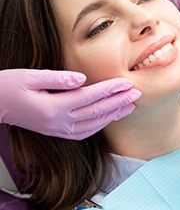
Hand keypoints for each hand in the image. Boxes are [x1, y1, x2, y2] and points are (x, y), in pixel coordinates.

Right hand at [0, 69, 140, 138]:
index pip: (89, 97)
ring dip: (113, 115)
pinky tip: (109, 118)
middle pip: (96, 112)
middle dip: (118, 102)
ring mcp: (58, 130)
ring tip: (130, 106)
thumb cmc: (10, 86)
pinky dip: (100, 125)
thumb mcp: (30, 76)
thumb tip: (82, 78)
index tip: (127, 83)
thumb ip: (58, 78)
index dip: (110, 89)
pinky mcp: (57, 132)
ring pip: (93, 125)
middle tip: (137, 94)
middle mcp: (58, 122)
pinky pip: (84, 132)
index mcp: (52, 107)